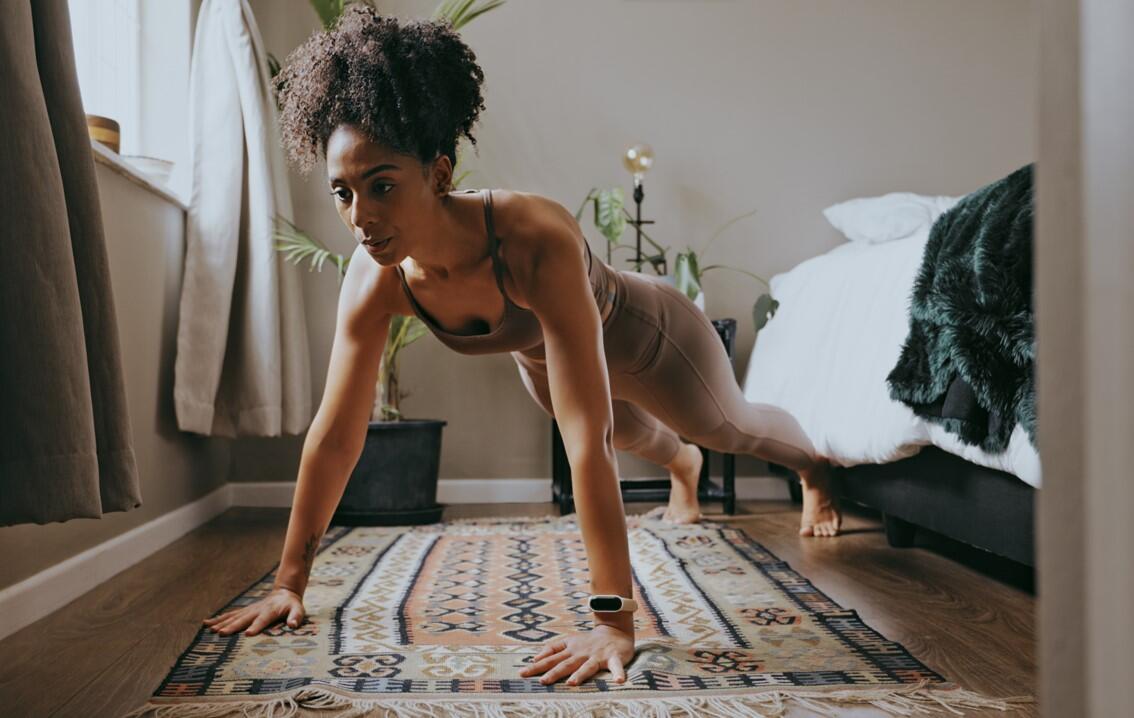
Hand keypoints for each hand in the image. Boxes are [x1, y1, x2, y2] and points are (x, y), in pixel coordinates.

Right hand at [202, 586, 305, 636]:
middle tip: (221, 633)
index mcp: (270, 611)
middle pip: (243, 619)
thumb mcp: (298, 610)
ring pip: (233, 616)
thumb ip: (296, 617)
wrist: (284, 592)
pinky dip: (218, 619)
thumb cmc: (292, 605)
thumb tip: (293, 625)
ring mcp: (249, 610)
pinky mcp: (244, 611)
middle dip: (232, 626)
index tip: (247, 634)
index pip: (262, 620)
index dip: (256, 626)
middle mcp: (256, 610)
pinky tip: (207, 624)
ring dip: (221, 623)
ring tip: (210, 630)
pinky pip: (229, 615)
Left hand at [519, 623, 633, 685]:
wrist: (615, 631)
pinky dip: (618, 673)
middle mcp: (582, 653)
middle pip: (566, 664)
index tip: (522, 674)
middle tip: (542, 682)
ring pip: (588, 666)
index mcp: (570, 650)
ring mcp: (598, 656)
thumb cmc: (588, 641)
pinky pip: (616, 666)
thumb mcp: (568, 642)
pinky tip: (619, 681)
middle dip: (554, 673)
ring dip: (580, 674)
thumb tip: (534, 658)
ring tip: (572, 683)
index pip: (551, 659)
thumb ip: (552, 649)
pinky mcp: (614, 658)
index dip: (537, 666)